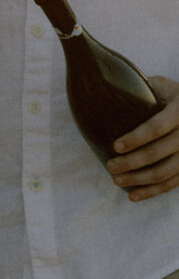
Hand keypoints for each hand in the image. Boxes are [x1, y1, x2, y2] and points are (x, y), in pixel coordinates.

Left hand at [106, 76, 178, 200]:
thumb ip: (142, 88)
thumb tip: (107, 83)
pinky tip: (133, 196)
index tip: (115, 146)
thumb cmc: (173, 94)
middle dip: (131, 163)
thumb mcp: (162, 85)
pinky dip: (152, 192)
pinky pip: (172, 184)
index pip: (157, 127)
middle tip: (110, 166)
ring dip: (139, 180)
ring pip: (165, 173)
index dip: (136, 138)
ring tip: (116, 180)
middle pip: (158, 153)